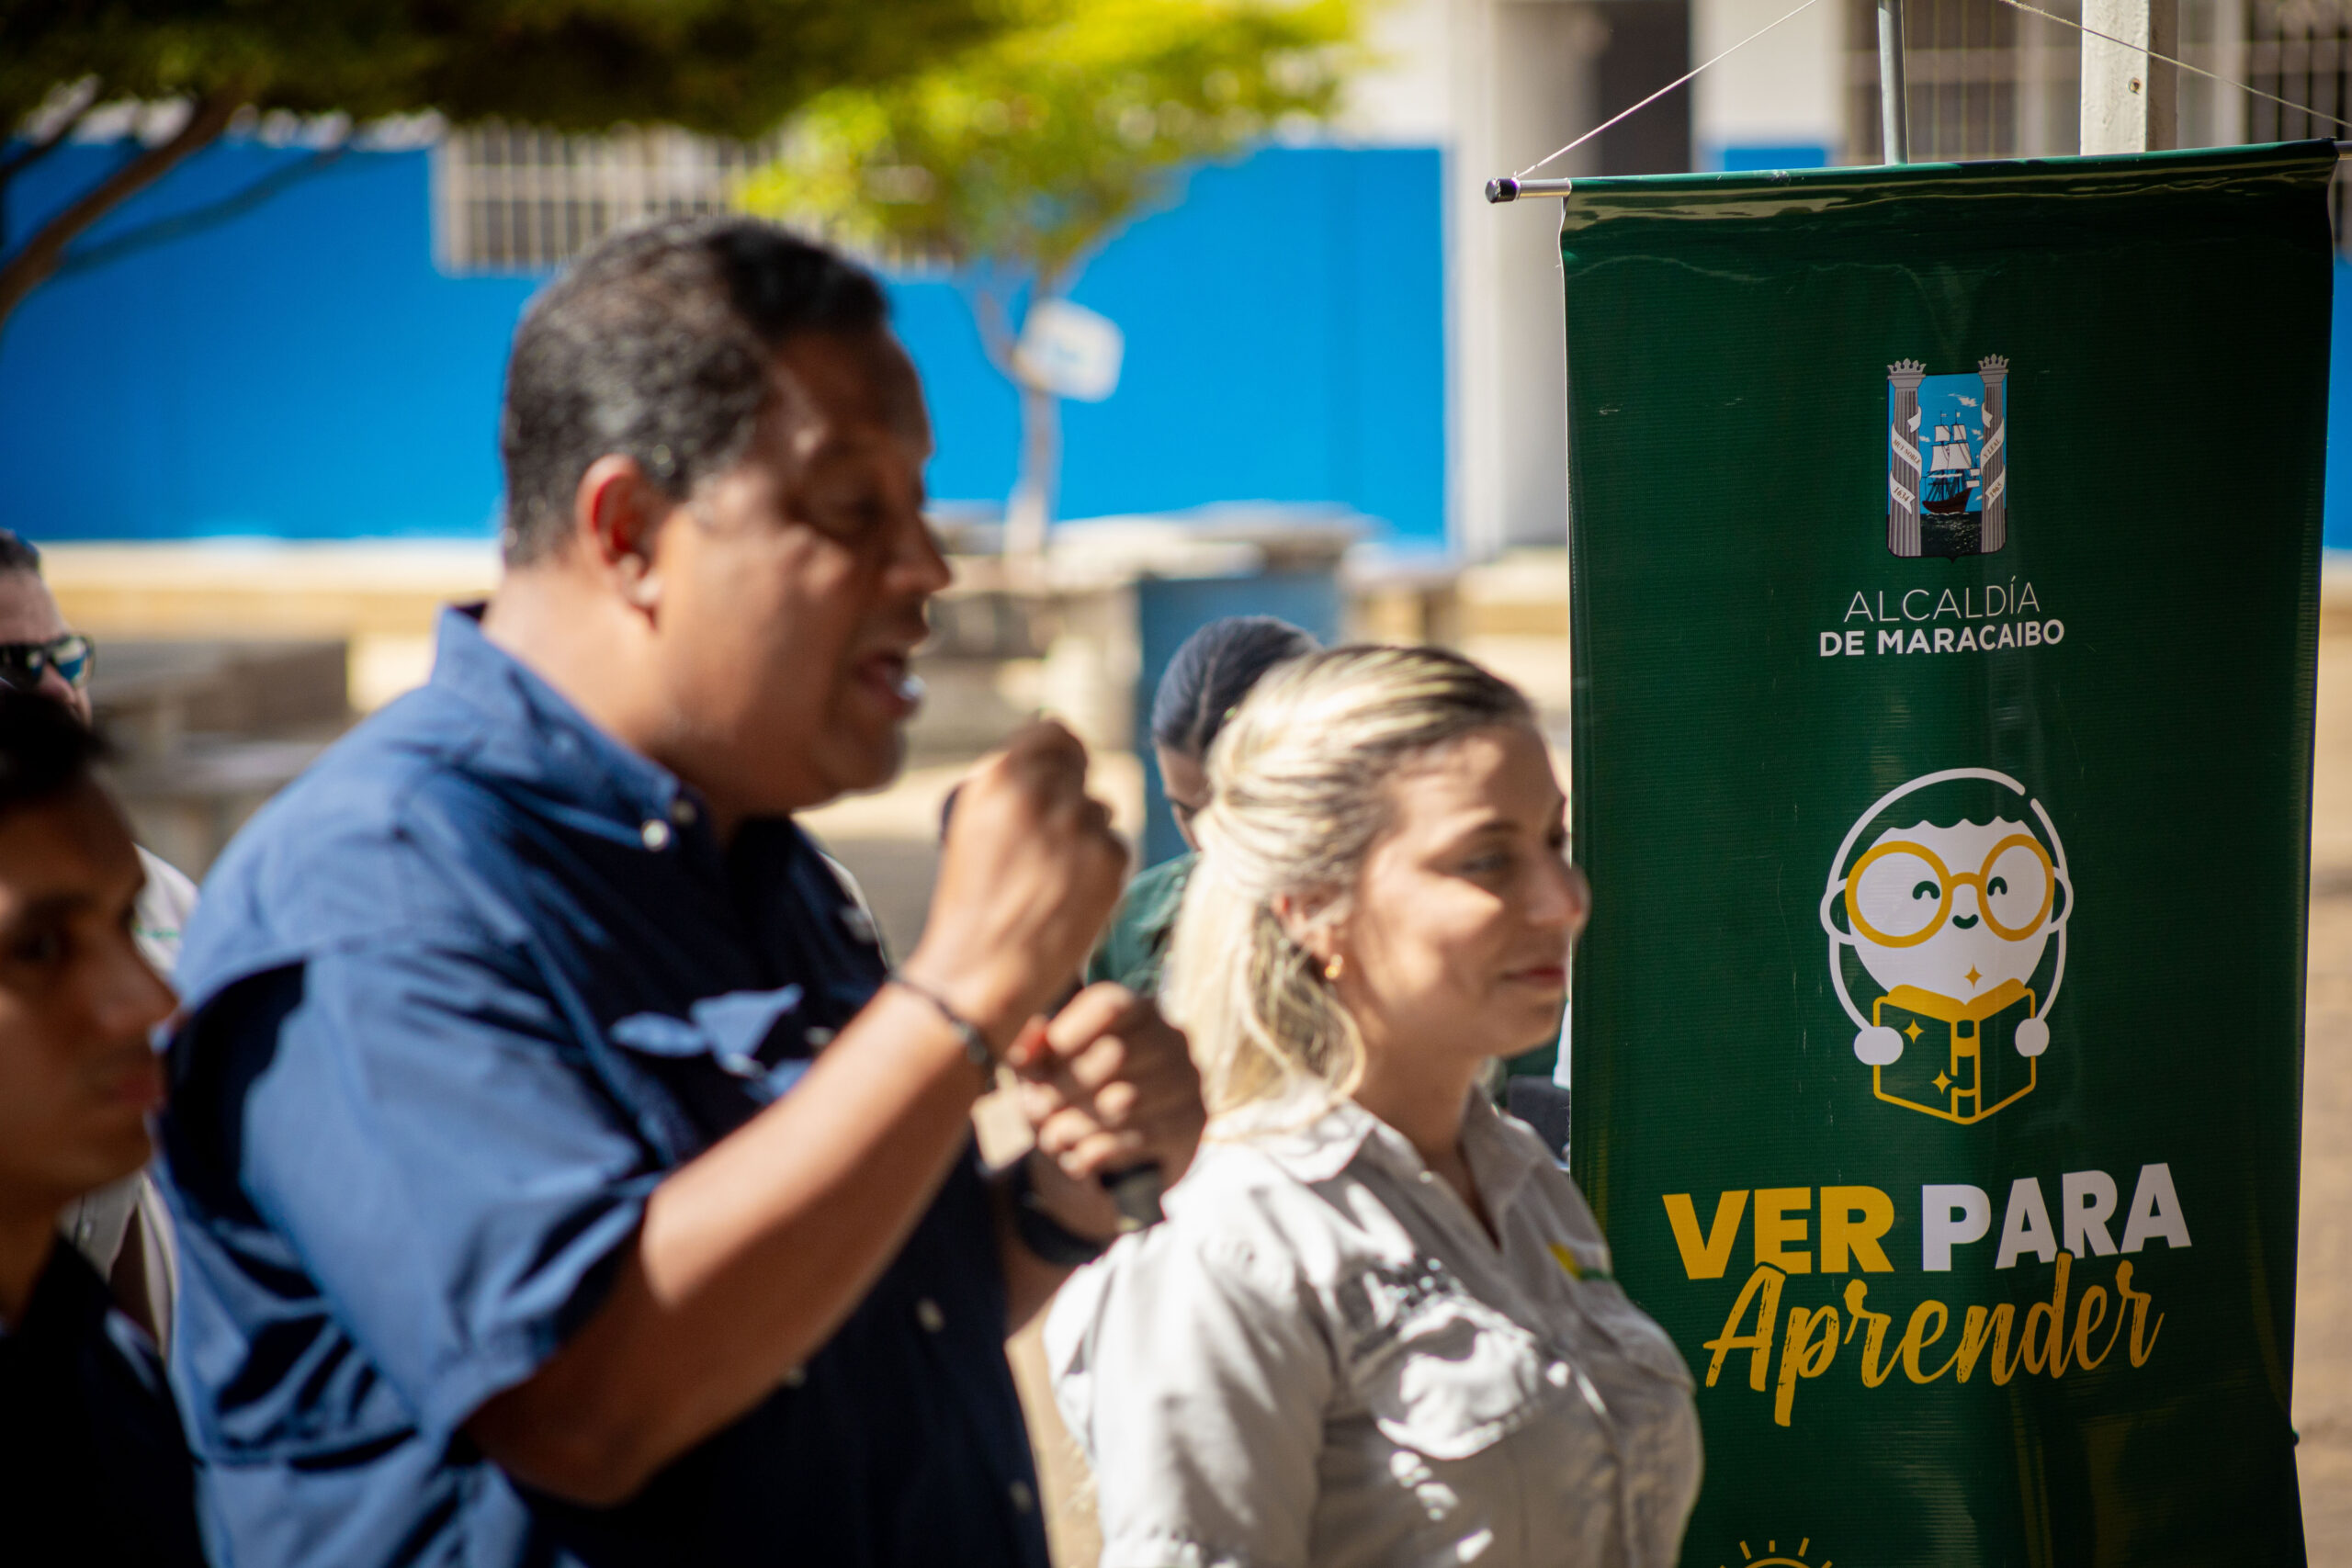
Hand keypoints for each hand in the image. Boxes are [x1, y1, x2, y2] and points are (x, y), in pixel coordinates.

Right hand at [901, 721, 1127, 1044]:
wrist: (981, 971)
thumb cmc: (971, 902)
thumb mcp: (972, 823)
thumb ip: (1011, 779)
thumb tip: (1057, 739)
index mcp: (998, 776)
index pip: (1054, 731)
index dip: (1062, 751)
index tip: (1063, 770)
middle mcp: (1039, 791)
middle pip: (1081, 771)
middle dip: (1070, 798)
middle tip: (1051, 842)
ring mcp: (1078, 824)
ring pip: (1100, 810)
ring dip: (1085, 834)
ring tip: (1051, 876)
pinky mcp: (1109, 859)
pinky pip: (1115, 846)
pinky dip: (1100, 868)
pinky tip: (1070, 896)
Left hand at [1012, 985, 1205, 1221]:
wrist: (1107, 1162)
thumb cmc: (1070, 1100)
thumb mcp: (1042, 1075)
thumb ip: (1031, 1054)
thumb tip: (1027, 1044)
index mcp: (1138, 1010)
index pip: (1110, 1005)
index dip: (1070, 1032)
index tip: (1036, 1064)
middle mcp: (1172, 1038)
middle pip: (1115, 1053)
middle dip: (1065, 1086)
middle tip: (1036, 1109)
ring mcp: (1188, 1080)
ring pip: (1124, 1101)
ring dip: (1077, 1124)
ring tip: (1053, 1137)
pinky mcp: (1194, 1122)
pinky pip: (1141, 1137)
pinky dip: (1100, 1151)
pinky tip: (1079, 1159)